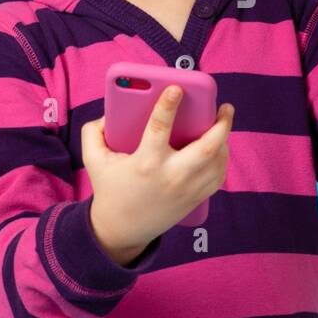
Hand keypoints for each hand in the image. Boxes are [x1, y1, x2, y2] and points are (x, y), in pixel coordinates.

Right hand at [81, 85, 234, 263]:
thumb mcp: (93, 160)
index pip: (159, 128)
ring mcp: (188, 189)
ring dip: (224, 139)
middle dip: (221, 124)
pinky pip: (219, 175)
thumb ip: (94, 132)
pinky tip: (220, 145)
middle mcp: (171, 176)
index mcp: (145, 163)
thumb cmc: (109, 189)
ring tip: (222, 122)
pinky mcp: (196, 198)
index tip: (177, 87)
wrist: (122, 229)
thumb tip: (109, 113)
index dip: (168, 105)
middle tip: (224, 106)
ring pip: (218, 160)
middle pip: (206, 147)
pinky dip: (222, 157)